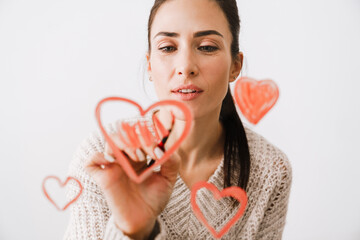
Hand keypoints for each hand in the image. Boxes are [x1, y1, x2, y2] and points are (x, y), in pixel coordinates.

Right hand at [85, 120, 178, 239]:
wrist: (144, 218)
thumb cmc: (154, 198)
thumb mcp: (168, 179)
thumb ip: (172, 162)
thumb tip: (166, 148)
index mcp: (141, 154)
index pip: (141, 134)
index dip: (150, 137)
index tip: (159, 151)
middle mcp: (126, 157)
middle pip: (126, 134)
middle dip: (138, 139)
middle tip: (148, 153)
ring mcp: (114, 166)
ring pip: (110, 141)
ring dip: (123, 143)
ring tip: (136, 157)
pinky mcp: (103, 177)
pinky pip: (91, 162)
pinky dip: (98, 157)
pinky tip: (112, 161)